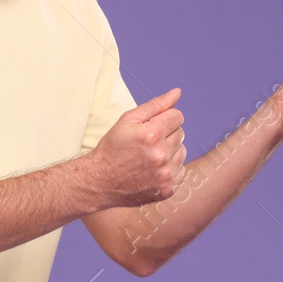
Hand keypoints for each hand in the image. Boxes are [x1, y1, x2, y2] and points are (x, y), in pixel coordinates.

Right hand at [84, 88, 186, 207]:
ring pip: (182, 152)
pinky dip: (170, 169)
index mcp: (151, 135)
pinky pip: (181, 171)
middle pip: (181, 133)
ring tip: (149, 156)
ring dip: (170, 152)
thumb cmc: (112, 148)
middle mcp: (161, 155)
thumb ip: (154, 105)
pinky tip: (153, 170)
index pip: (177, 116)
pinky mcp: (168, 189)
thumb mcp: (127, 121)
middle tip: (147, 143)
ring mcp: (165, 174)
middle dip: (166, 134)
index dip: (164, 118)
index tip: (152, 126)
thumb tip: (177, 92)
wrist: (100, 182)